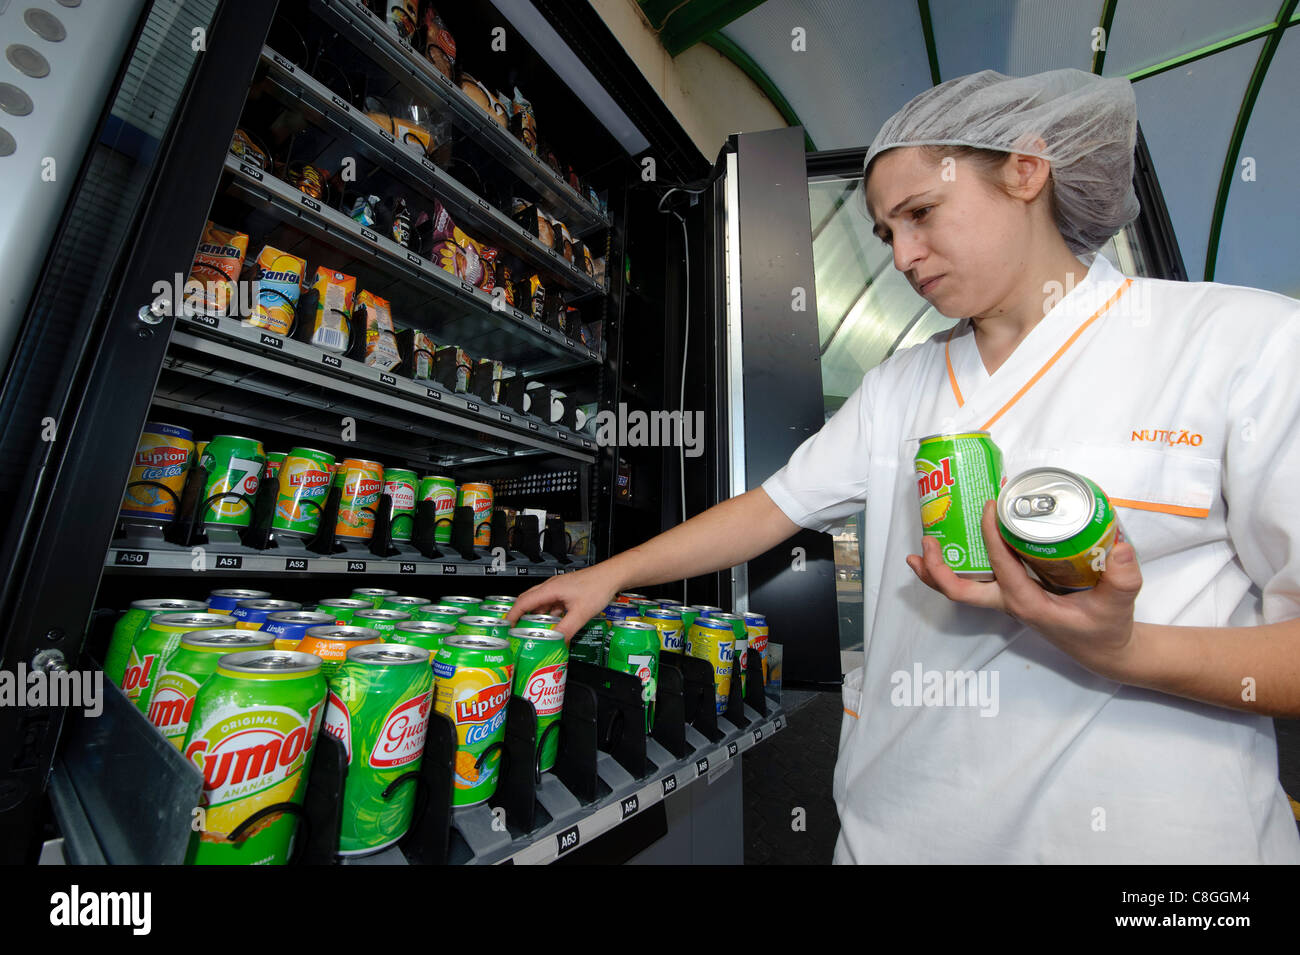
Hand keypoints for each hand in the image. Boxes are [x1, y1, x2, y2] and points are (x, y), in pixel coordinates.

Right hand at [505, 563, 621, 640]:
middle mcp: (551, 587)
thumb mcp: (581, 613)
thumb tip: (555, 643)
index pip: (523, 602)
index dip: (512, 615)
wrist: (611, 576)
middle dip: (520, 615)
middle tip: (516, 629)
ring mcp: (559, 588)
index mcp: (550, 589)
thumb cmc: (598, 586)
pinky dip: (548, 614)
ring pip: (540, 602)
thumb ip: (566, 629)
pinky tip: (555, 623)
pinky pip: (551, 603)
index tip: (506, 626)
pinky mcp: (566, 591)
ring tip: (535, 630)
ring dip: (536, 615)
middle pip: (528, 600)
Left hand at [905, 499, 1145, 682]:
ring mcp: (1006, 601)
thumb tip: (1118, 545)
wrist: (1105, 650)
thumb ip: (1123, 577)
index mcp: (1028, 602)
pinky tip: (951, 549)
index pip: (1000, 566)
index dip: (991, 535)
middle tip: (928, 538)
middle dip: (938, 567)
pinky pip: (974, 584)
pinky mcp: (1011, 596)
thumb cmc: (1107, 628)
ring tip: (924, 543)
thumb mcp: (1120, 603)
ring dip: (937, 570)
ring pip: (960, 589)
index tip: (991, 505)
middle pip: (959, 590)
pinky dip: (956, 569)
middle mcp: (1009, 602)